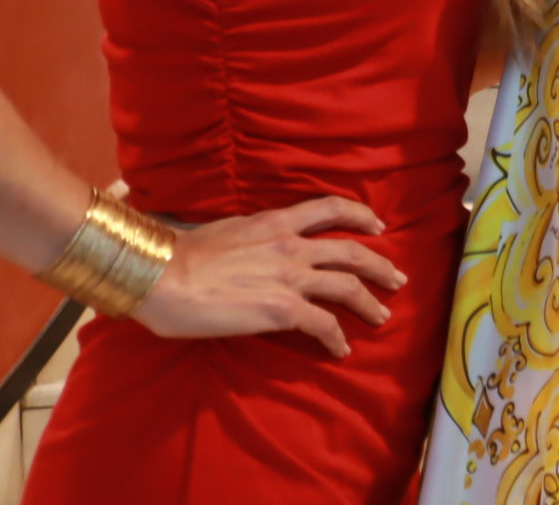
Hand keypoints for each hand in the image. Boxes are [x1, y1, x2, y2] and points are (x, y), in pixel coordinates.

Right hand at [132, 195, 402, 357]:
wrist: (161, 276)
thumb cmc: (180, 255)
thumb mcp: (228, 231)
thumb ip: (255, 238)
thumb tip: (257, 250)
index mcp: (277, 222)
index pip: (330, 209)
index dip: (360, 216)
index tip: (377, 225)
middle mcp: (292, 246)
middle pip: (352, 252)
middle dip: (380, 266)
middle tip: (397, 279)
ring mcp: (291, 277)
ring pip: (348, 287)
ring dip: (370, 302)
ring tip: (382, 316)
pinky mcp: (283, 310)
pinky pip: (323, 324)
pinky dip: (337, 338)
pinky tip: (341, 349)